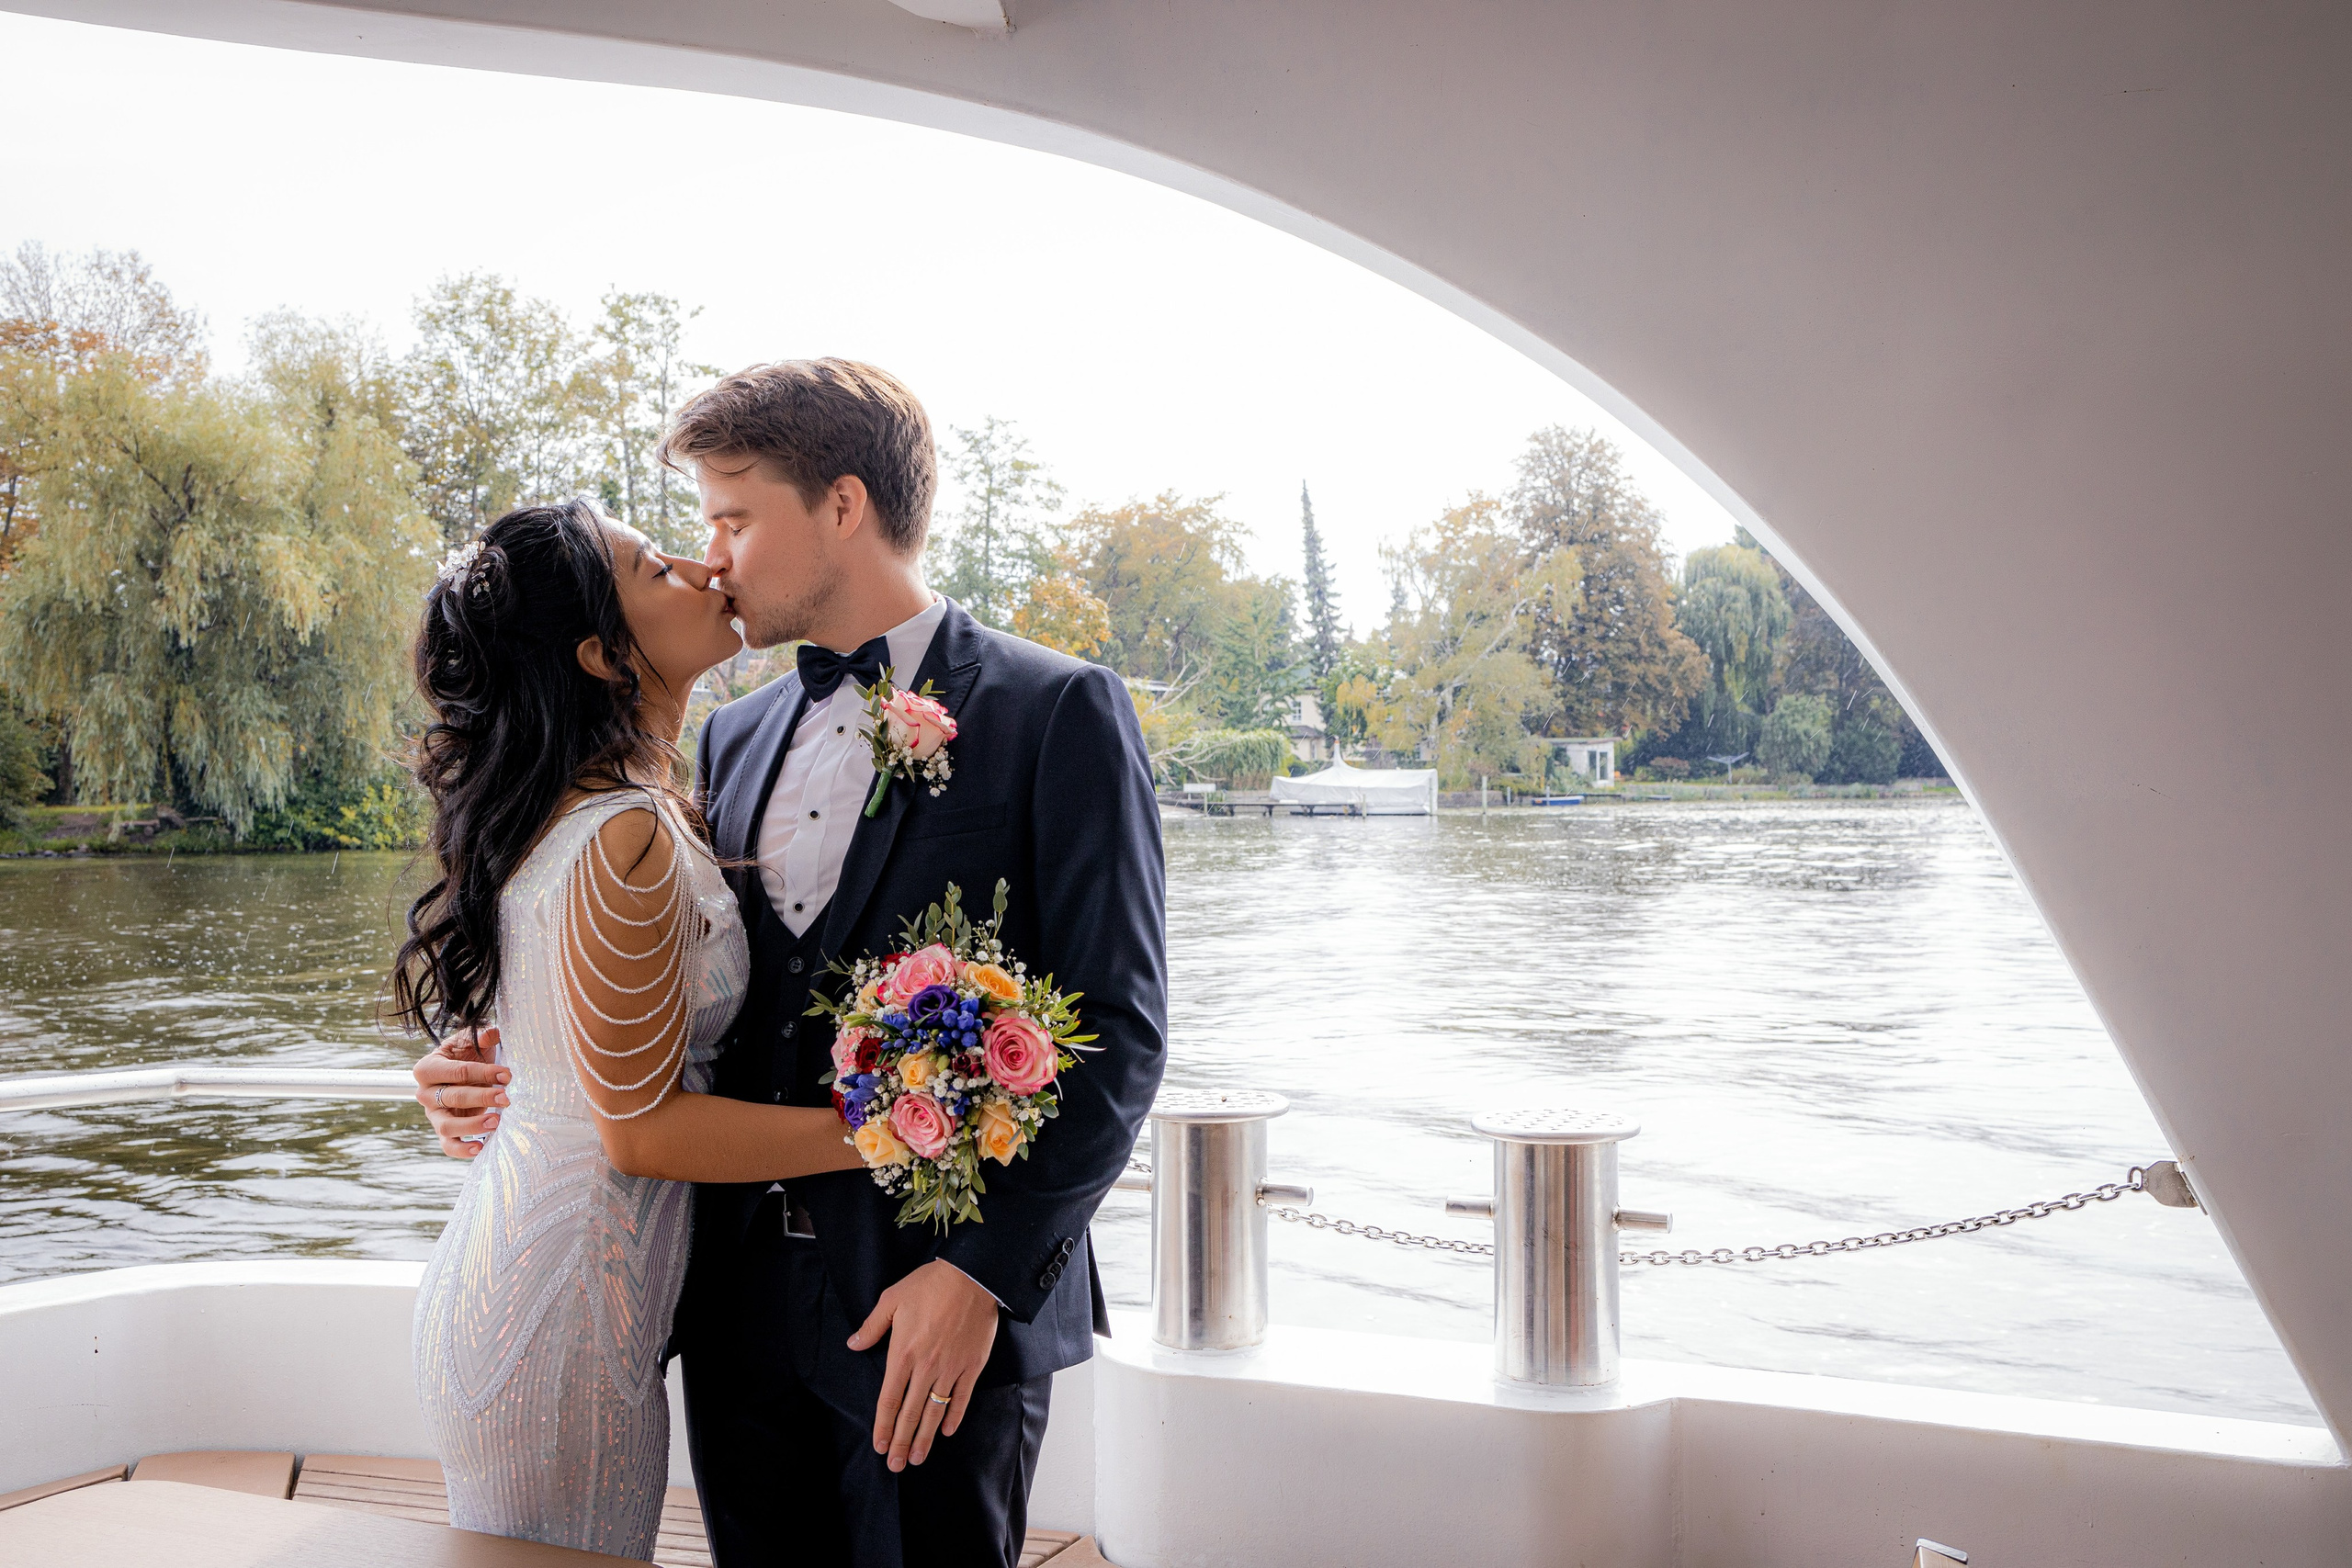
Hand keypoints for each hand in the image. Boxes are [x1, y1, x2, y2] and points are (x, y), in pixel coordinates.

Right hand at [413, 1026, 509, 1158]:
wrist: (461, 1074)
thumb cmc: (466, 1055)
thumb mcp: (471, 1042)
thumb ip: (481, 1036)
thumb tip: (493, 1033)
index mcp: (427, 1068)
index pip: (457, 1072)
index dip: (483, 1072)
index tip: (507, 1074)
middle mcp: (425, 1093)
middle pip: (453, 1098)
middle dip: (481, 1097)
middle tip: (506, 1097)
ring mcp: (433, 1115)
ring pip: (447, 1126)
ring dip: (472, 1125)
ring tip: (496, 1122)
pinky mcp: (443, 1132)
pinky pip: (448, 1145)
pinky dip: (461, 1150)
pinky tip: (480, 1148)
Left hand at [848, 1259, 998, 1470]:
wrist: (973, 1276)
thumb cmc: (930, 1284)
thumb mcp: (892, 1299)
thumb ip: (872, 1327)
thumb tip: (853, 1344)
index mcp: (903, 1352)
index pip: (889, 1399)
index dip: (884, 1426)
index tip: (880, 1446)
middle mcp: (926, 1366)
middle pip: (910, 1413)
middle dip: (902, 1442)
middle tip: (896, 1465)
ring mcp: (951, 1368)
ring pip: (935, 1411)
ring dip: (925, 1438)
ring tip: (918, 1459)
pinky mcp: (972, 1366)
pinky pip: (961, 1398)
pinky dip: (953, 1416)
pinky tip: (945, 1431)